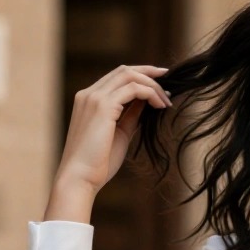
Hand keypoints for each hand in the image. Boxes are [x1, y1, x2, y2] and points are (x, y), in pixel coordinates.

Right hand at [45, 64, 172, 219]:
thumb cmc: (98, 163)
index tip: (159, 84)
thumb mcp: (119, 134)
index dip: (140, 77)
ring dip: (152, 85)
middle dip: (149, 73)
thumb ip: (130, 116)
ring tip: (166, 101)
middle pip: (123, 70)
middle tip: (169, 80)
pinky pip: (133, 89)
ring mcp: (94, 98)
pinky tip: (159, 106)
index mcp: (89, 100)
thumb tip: (146, 104)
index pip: (116, 78)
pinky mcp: (103, 106)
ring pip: (129, 75)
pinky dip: (149, 93)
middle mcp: (89, 94)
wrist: (80, 178)